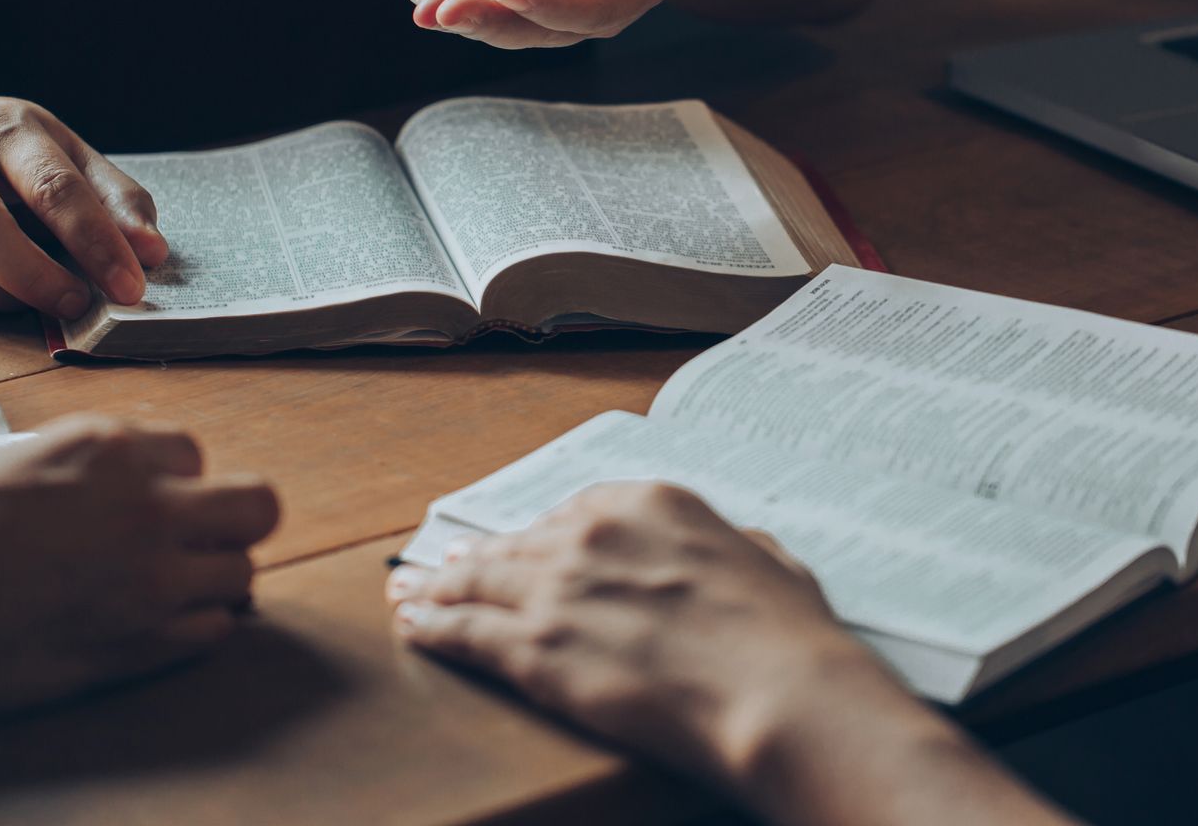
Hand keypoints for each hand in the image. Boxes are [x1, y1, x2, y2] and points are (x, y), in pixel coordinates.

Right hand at [0, 91, 168, 316]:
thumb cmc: (8, 154)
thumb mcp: (66, 153)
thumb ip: (115, 199)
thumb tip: (152, 253)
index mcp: (8, 130)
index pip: (53, 187)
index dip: (96, 242)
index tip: (131, 285)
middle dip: (37, 276)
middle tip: (79, 304)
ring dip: (1, 296)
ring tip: (43, 303)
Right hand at [0, 414, 279, 716]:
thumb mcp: (14, 458)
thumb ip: (83, 461)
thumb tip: (117, 471)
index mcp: (108, 447)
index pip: (192, 452)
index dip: (171, 479)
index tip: (145, 501)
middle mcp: (146, 504)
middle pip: (256, 502)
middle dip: (233, 518)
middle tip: (199, 539)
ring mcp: (153, 575)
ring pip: (242, 570)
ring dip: (212, 578)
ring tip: (169, 589)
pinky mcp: (147, 642)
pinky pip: (217, 628)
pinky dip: (195, 627)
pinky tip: (156, 626)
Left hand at [385, 482, 894, 787]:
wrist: (778, 694)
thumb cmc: (788, 639)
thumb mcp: (767, 560)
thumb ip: (732, 546)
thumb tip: (735, 551)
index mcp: (649, 502)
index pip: (572, 514)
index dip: (538, 535)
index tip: (520, 544)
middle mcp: (593, 535)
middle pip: (516, 545)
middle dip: (476, 557)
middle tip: (443, 564)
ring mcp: (559, 590)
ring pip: (478, 582)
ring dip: (436, 588)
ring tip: (409, 593)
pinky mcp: (537, 649)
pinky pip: (466, 631)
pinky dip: (433, 627)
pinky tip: (414, 627)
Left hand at [410, 0, 717, 47]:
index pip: (599, 4)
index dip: (556, 4)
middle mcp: (598, 1)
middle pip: (546, 27)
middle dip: (495, 22)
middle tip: (447, 12)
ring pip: (511, 22)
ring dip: (467, 19)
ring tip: (425, 8)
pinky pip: (488, 1)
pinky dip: (454, 1)